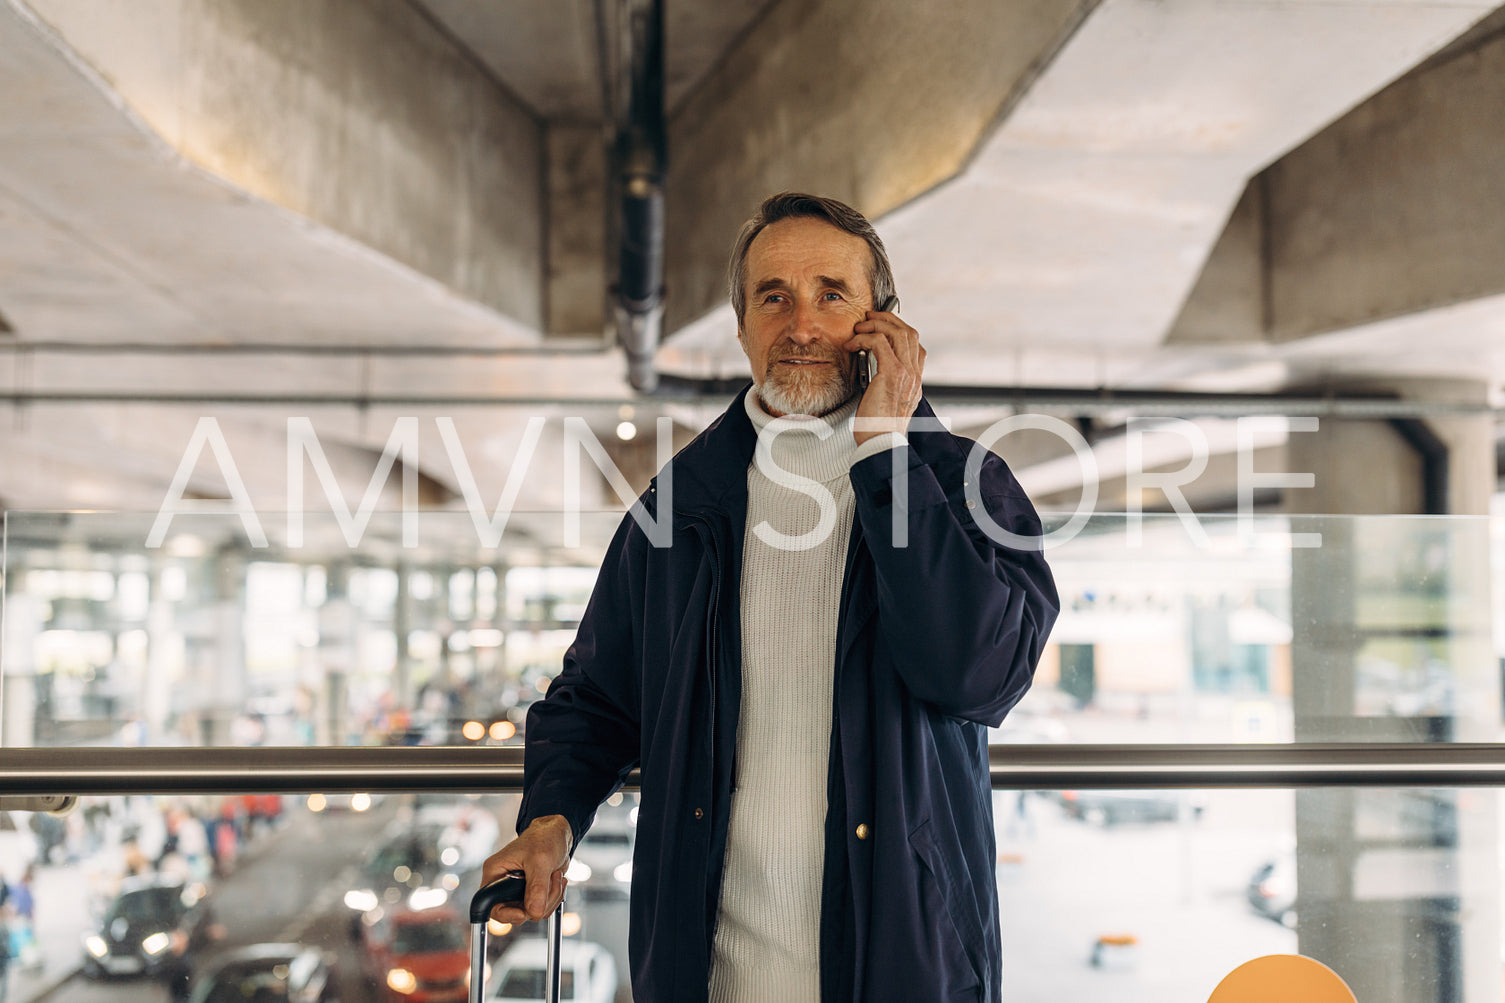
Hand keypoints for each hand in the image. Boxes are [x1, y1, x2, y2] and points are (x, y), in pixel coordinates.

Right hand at [479, 815, 571, 923]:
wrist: (558, 834)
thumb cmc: (543, 837)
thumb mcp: (540, 860)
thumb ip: (537, 888)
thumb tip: (534, 912)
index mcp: (495, 873)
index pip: (490, 905)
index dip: (506, 914)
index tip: (523, 914)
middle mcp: (503, 883)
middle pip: (515, 912)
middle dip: (537, 902)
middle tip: (550, 883)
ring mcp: (518, 890)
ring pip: (531, 911)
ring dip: (550, 898)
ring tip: (556, 877)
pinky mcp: (531, 892)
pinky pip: (541, 907)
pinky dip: (554, 897)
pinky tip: (557, 880)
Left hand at [846, 306, 924, 444]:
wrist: (881, 443)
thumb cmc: (878, 429)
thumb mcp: (887, 404)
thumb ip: (887, 387)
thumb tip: (874, 374)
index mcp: (915, 381)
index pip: (916, 346)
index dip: (899, 331)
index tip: (881, 328)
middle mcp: (915, 374)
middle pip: (909, 332)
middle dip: (888, 319)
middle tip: (868, 318)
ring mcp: (906, 373)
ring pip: (897, 332)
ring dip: (876, 324)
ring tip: (859, 328)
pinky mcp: (891, 374)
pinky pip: (879, 342)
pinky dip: (864, 337)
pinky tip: (852, 345)